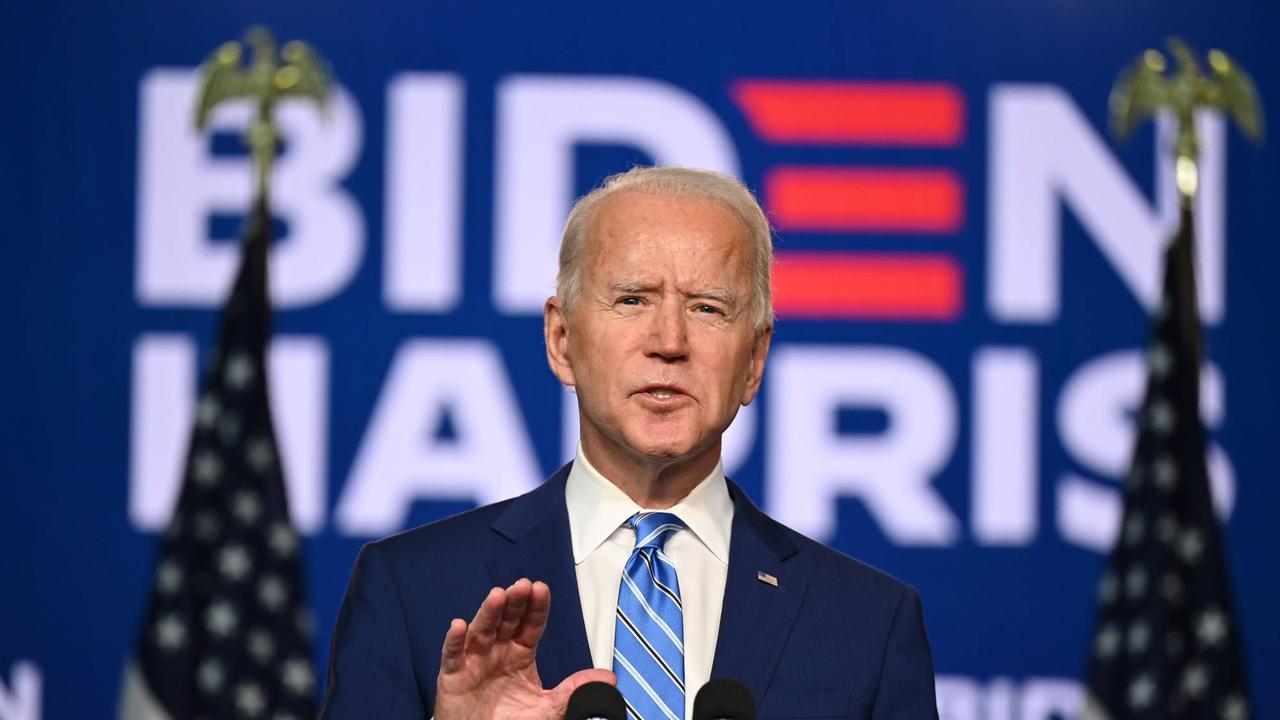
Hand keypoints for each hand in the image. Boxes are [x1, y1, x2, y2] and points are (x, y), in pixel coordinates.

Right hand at [434, 578, 614, 719]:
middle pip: (506, 621)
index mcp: (520, 653)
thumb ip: (574, 690)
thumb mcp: (548, 707)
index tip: (542, 588)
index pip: (530, 625)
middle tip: (523, 585)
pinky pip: (452, 656)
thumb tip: (609, 677)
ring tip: (497, 595)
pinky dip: (454, 640)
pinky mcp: (452, 677)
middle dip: (514, 602)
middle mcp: (497, 651)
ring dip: (488, 612)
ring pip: (481, 631)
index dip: (536, 607)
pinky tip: (458, 625)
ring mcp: (474, 661)